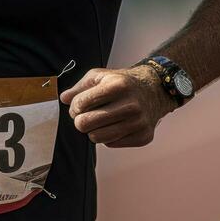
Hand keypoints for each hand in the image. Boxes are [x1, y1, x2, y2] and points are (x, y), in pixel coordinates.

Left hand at [59, 65, 174, 147]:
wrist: (155, 90)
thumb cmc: (122, 83)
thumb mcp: (100, 76)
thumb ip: (79, 87)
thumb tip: (63, 99)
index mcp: (118, 86)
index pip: (80, 104)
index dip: (74, 106)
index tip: (79, 106)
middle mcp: (131, 105)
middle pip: (85, 124)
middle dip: (79, 120)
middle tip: (85, 116)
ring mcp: (138, 122)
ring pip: (96, 137)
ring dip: (92, 130)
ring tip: (98, 121)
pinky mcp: (143, 136)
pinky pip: (111, 144)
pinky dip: (107, 136)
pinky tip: (114, 125)